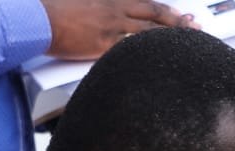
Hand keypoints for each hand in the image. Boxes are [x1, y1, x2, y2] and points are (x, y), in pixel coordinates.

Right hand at [41, 0, 197, 59]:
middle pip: (154, 15)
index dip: (166, 11)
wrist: (39, 19)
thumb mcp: (84, 3)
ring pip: (148, 32)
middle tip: (195, 27)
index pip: (146, 4)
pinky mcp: (103, 44)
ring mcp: (111, 27)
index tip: (182, 15)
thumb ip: (101, 9)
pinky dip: (147, 54)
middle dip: (177, 22)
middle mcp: (115, 10)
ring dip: (169, 37)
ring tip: (187, 42)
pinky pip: (131, 50)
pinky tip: (159, 61)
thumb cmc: (55, 11)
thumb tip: (112, 19)